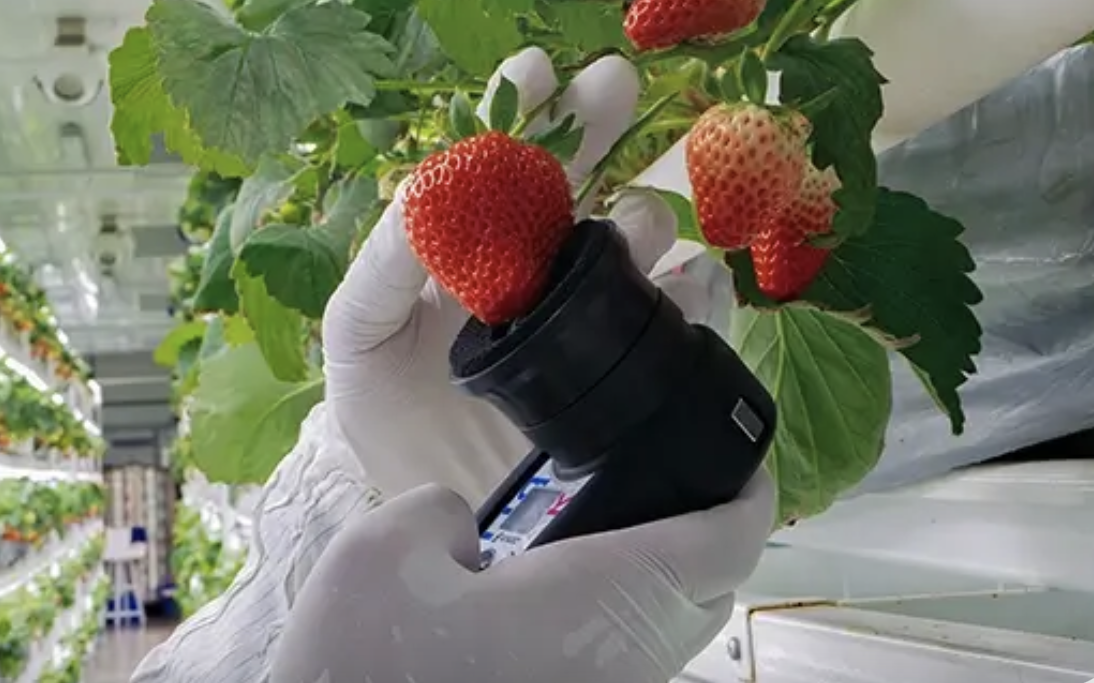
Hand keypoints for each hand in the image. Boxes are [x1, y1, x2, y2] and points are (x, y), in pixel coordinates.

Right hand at [270, 468, 775, 682]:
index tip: (737, 453)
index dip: (746, 489)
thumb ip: (441, 511)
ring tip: (600, 534)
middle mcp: (622, 664)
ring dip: (658, 584)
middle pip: (708, 595)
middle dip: (703, 535)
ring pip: (665, 638)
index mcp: (600, 601)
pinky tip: (550, 599)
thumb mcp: (386, 548)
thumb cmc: (368, 663)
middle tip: (659, 484)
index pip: (726, 542)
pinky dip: (615, 621)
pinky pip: (622, 664)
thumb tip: (463, 532)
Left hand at [322, 47, 713, 504]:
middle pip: (575, 176)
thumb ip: (384, 267)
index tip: (537, 67)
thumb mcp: (363, 337)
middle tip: (614, 81)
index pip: (496, 162)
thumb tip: (421, 195)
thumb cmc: (388, 413)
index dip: (518, 111)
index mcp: (470, 245)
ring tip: (633, 224)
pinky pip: (681, 314)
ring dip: (641, 214)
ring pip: (634, 237)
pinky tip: (689, 281)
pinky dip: (695, 289)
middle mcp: (536, 265)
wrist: (438, 512)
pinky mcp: (634, 365)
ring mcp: (590, 311)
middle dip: (594, 123)